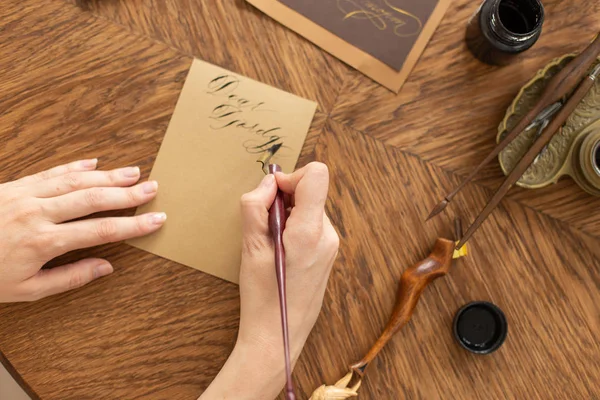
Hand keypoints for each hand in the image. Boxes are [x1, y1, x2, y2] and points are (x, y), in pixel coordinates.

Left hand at [0, 159, 165, 302]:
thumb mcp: (26, 290)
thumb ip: (70, 278)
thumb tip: (106, 268)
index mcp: (43, 242)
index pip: (101, 230)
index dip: (133, 225)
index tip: (156, 219)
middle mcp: (37, 213)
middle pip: (93, 199)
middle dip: (127, 193)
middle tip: (153, 187)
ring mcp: (24, 195)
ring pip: (75, 181)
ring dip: (108, 176)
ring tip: (133, 172)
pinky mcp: (13, 186)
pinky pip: (50, 172)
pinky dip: (74, 166)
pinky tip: (94, 162)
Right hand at [201, 162, 338, 399]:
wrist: (278, 337)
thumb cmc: (263, 297)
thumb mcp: (250, 248)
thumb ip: (256, 207)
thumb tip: (268, 183)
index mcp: (310, 231)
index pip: (316, 175)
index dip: (289, 177)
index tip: (271, 196)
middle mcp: (328, 235)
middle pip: (309, 191)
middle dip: (284, 200)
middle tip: (264, 229)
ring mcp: (331, 246)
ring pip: (309, 208)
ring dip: (286, 216)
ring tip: (271, 247)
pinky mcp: (328, 254)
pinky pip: (311, 225)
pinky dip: (293, 229)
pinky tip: (280, 254)